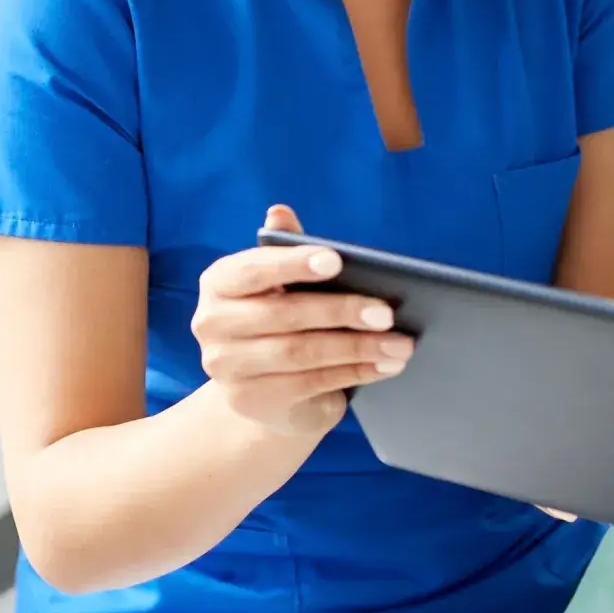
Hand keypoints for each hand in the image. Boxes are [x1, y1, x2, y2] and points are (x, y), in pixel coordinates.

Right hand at [191, 205, 414, 437]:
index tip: (337, 260)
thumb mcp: (286, 283)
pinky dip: (355, 372)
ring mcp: (226, 367)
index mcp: (220, 283)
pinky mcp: (250, 400)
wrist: (267, 388)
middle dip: (342, 312)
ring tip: (401, 344)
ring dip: (358, 348)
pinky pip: (311, 383)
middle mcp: (211, 324)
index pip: (253, 269)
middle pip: (284, 315)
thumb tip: (279, 212)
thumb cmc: (285, 318)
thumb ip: (287, 250)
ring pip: (301, 353)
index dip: (294, 263)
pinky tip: (386, 366)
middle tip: (388, 313)